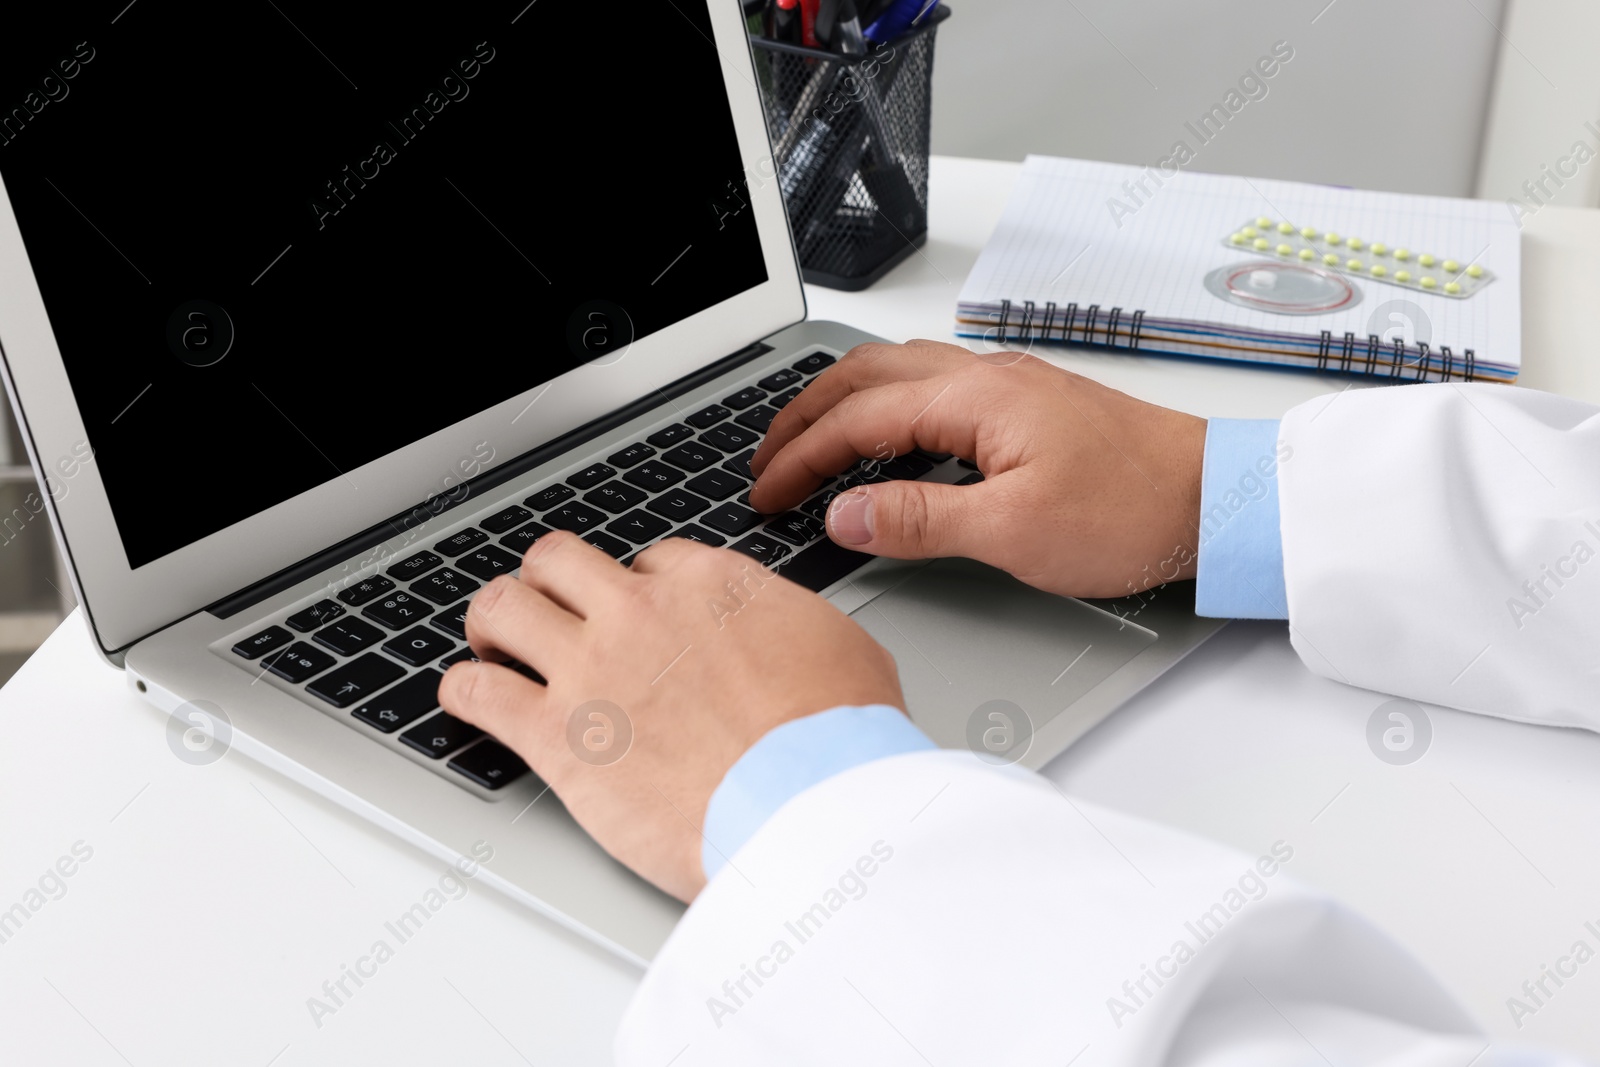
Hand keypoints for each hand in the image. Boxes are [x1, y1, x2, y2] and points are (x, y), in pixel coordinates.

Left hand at [437, 531, 903, 901]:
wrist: (807, 806)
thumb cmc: (836, 742)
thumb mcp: (843, 650)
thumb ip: (793, 627)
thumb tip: (790, 634)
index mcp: (711, 585)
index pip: (647, 559)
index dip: (636, 586)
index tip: (638, 613)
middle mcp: (640, 612)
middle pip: (559, 560)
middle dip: (549, 582)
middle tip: (550, 610)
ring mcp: (591, 668)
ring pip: (502, 605)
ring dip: (494, 622)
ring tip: (496, 646)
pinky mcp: (556, 735)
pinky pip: (474, 691)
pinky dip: (463, 692)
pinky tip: (471, 701)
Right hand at [749, 339, 1206, 598]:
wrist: (1216, 499)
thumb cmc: (1133, 510)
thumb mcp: (1013, 531)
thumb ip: (918, 519)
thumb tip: (843, 512)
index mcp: (975, 397)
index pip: (856, 418)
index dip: (801, 456)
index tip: (766, 493)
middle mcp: (986, 375)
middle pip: (865, 375)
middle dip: (804, 415)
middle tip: (766, 460)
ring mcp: (1008, 384)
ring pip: (898, 372)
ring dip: (843, 403)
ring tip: (810, 441)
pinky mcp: (1028, 402)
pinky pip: (932, 386)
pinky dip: (885, 405)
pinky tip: (888, 439)